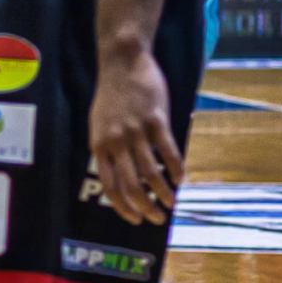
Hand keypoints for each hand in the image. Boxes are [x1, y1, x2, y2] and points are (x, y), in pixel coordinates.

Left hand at [89, 48, 182, 226]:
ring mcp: (135, 130)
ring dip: (162, 192)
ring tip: (171, 203)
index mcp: (99, 145)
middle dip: (144, 207)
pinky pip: (167, 150)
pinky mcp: (155, 119)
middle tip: (158, 219)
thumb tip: (120, 176)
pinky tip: (182, 179)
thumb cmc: (112, 96)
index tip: (135, 219)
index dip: (123, 206)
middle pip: (130, 184)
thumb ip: (108, 149)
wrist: (122, 63)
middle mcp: (115, 141)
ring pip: (150, 171)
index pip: (109, 185)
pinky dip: (176, 168)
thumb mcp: (99, 124)